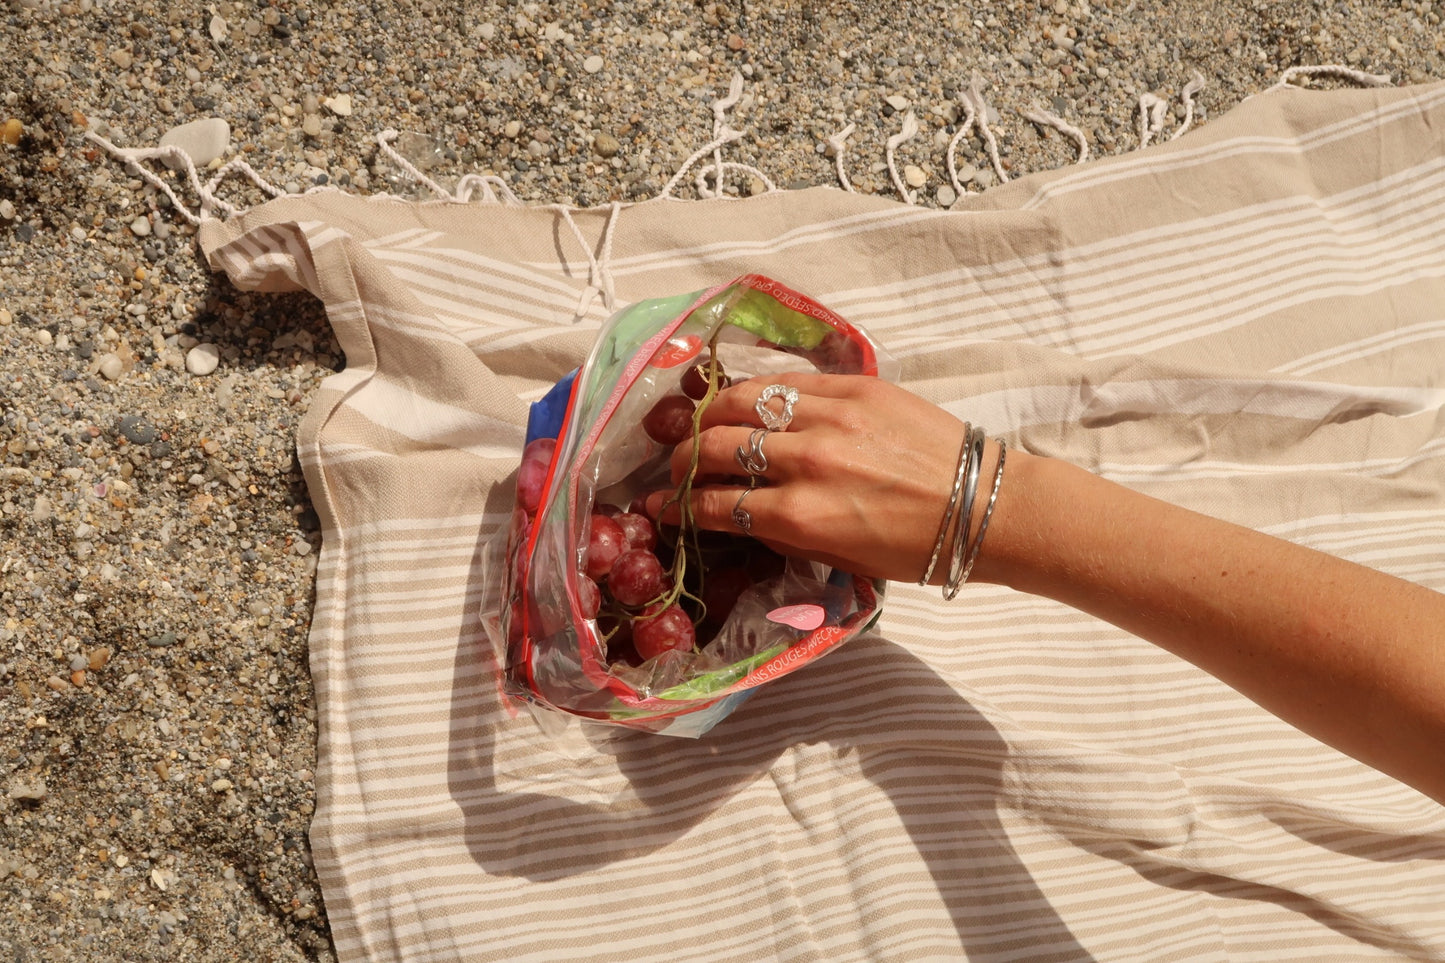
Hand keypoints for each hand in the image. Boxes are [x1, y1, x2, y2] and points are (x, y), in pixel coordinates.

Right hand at [644, 373, 971, 583]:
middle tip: (676, 466)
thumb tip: (739, 512)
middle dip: (683, 460)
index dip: (678, 507)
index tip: (659, 506)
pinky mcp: (857, 387)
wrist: (982, 507)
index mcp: (804, 516)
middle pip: (717, 448)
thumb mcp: (840, 558)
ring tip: (701, 425)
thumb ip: (784, 532)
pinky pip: (787, 381)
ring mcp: (832, 418)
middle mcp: (809, 462)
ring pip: (744, 402)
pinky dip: (757, 390)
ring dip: (711, 416)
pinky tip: (745, 399)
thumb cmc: (915, 548)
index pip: (717, 504)